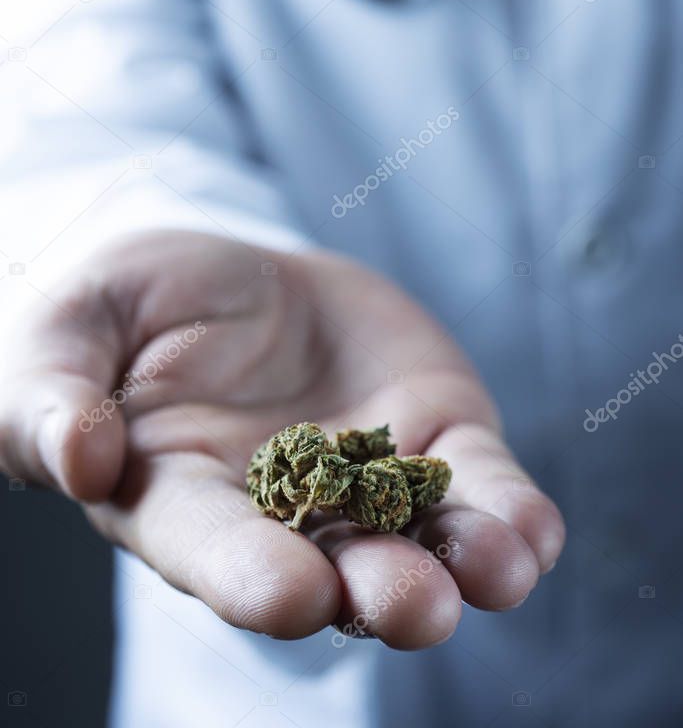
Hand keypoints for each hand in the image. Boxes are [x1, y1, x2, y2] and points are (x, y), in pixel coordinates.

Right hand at [0, 230, 564, 648]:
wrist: (235, 271)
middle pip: (330, 564)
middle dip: (376, 588)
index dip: (250, 571)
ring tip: (498, 570)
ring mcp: (366, 478)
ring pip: (417, 538)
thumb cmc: (136, 302)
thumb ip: (52, 393)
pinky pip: (476, 482)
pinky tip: (531, 532)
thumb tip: (80, 459)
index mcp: (182, 496)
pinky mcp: (430, 433)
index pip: (214, 546)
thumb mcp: (74, 325)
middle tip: (417, 605)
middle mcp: (282, 510)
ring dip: (461, 564)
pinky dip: (506, 511)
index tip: (291, 593)